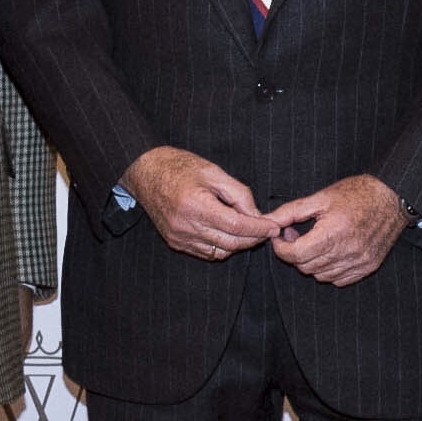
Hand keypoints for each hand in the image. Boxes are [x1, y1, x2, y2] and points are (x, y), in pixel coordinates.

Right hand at [125, 145, 278, 261]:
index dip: (259, 228)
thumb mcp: (214, 172)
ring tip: (249, 230)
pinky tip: (229, 234)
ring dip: (239, 244)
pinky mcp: (176, 243)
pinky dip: (223, 247)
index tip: (274, 226)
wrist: (146, 173)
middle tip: (267, 229)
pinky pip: (207, 253)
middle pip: (231, 242)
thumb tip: (257, 215)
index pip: (237, 226)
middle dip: (254, 238)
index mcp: (196, 205)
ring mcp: (179, 238)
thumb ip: (239, 194)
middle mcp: (186, 226)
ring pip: (221, 251)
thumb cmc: (180, 167)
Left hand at [268, 174, 408, 285]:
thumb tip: (269, 222)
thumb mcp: (321, 197)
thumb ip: (291, 211)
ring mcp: (359, 262)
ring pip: (321, 275)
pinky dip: (329, 269)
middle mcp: (347, 251)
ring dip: (311, 262)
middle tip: (297, 234)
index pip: (296, 255)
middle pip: (306, 267)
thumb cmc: (356, 193)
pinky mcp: (368, 267)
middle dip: (295, 253)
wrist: (392, 197)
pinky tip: (331, 251)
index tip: (281, 236)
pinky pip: (338, 280)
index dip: (282, 248)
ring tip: (315, 242)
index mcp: (333, 233)